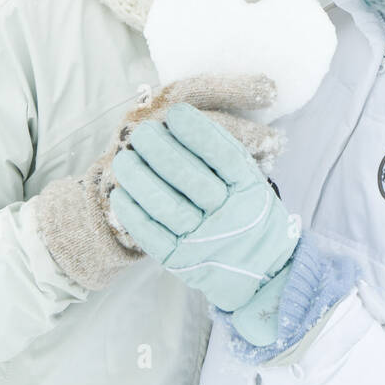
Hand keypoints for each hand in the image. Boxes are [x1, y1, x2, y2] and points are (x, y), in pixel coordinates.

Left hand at [34, 74, 285, 292]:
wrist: (263, 271)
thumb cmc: (249, 215)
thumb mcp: (252, 184)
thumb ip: (225, 158)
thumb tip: (181, 122)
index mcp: (249, 191)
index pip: (224, 157)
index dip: (198, 133)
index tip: (174, 114)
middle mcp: (229, 216)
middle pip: (191, 179)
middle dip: (162, 151)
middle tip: (142, 132)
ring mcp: (204, 241)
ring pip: (168, 207)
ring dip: (141, 179)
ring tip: (124, 158)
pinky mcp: (181, 262)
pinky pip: (153, 236)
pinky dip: (134, 214)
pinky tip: (121, 193)